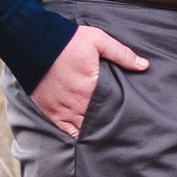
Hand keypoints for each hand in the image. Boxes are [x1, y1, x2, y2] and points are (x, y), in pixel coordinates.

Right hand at [29, 23, 148, 140]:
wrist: (32, 41)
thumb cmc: (66, 41)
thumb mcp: (98, 41)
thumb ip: (122, 54)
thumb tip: (144, 65)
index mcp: (91, 87)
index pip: (111, 109)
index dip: (120, 115)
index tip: (129, 119)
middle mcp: (77, 102)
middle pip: (98, 121)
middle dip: (108, 124)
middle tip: (121, 130)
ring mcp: (62, 109)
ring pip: (83, 129)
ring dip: (93, 131)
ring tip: (105, 134)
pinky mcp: (50, 111)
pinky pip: (65, 130)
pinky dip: (75, 134)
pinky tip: (84, 136)